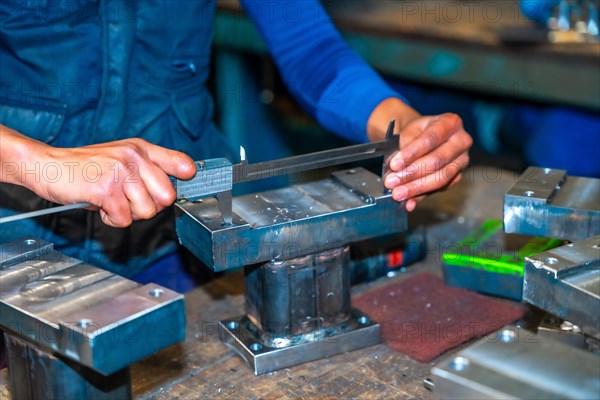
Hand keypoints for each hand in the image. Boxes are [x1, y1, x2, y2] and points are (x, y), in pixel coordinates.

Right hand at [1, 125, 195, 226]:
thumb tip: (171, 193)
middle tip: (129, 201)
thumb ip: (145, 170)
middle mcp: (134, 157)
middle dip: (149, 207)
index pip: (181, 163)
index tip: (181, 185)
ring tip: (110, 201)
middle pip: (167, 197)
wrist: (46, 165)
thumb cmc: (84, 167)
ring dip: (127, 214)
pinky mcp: (106, 189)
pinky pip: (124, 219)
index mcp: (140, 148)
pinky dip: (111, 219)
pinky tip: (99, 205)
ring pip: (147, 211)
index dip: (186, 178)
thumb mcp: (119, 158)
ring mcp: (121, 172)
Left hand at [367, 99, 471, 210]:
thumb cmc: (417, 131)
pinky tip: (409, 202)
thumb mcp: (408, 131)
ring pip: (441, 178)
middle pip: (437, 161)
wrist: (423, 135)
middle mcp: (461, 141)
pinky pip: (439, 189)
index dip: (411, 153)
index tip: (394, 165)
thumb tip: (394, 170)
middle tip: (392, 182)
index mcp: (450, 123)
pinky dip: (421, 196)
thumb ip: (402, 148)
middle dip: (412, 174)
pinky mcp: (457, 176)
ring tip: (397, 193)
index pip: (430, 139)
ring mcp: (462, 160)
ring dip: (416, 188)